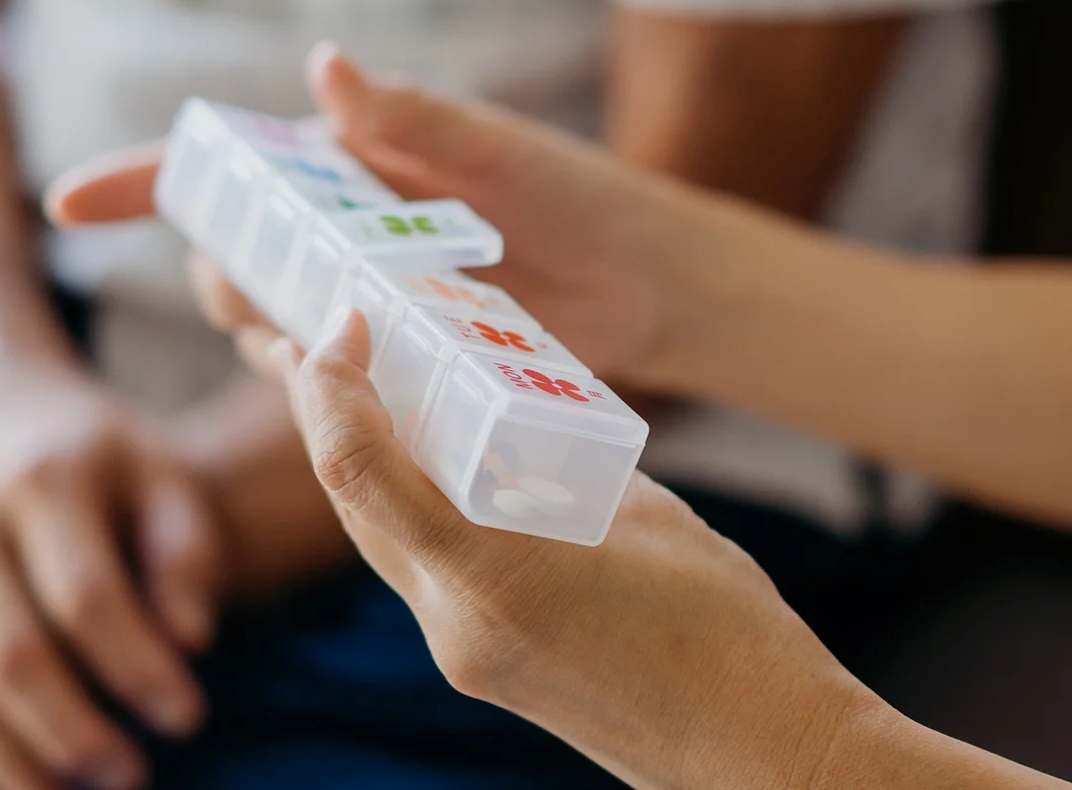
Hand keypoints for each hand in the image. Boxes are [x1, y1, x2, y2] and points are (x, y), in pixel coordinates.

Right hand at [0, 358, 221, 789]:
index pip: (85, 595)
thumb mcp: (160, 471)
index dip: (136, 666)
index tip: (189, 718)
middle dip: (71, 732)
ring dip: (15, 766)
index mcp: (42, 481)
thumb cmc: (100, 453)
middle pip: (6, 657)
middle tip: (134, 777)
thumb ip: (186, 550)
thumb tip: (194, 644)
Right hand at [48, 45, 682, 378]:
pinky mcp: (388, 362)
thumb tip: (322, 62)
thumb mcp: (492, 150)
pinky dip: (312, 385)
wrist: (646, 281)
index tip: (66, 201)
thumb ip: (408, 117)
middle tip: (288, 290)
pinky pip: (319, 380)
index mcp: (341, 163)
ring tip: (332, 337)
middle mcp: (334, 232)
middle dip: (224, 275)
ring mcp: (355, 301)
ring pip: (262, 325)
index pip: (216, 168)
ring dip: (268, 334)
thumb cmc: (572, 192)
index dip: (135, 181)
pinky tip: (340, 388)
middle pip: (225, 257)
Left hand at [264, 313, 882, 788]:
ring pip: (379, 540)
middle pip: (352, 504)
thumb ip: (564, 464)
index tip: (347, 325)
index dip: (331, 388)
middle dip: (321, 416)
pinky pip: (423, 571)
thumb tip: (515, 424)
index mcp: (492, 573)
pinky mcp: (486, 667)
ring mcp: (464, 654)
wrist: (757, 750)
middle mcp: (454, 622)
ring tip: (352, 390)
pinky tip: (429, 465)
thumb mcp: (644, 514)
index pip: (359, 470)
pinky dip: (409, 508)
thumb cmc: (726, 630)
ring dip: (358, 464)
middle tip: (314, 342)